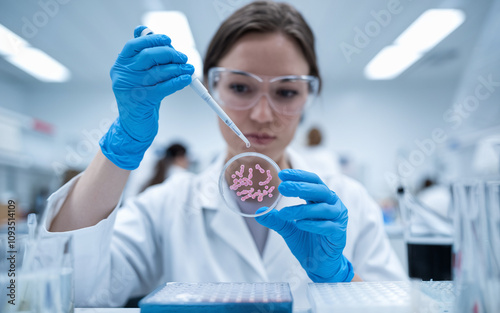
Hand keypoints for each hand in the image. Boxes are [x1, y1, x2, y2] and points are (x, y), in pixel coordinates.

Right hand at [100, 26, 193, 169]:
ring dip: (177, 69)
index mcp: (121, 65)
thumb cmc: (140, 97)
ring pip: (157, 72)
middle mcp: (122, 75)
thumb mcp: (139, 74)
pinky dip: (177, 82)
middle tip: (183, 58)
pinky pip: (163, 87)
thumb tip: (143, 30)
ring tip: (189, 69)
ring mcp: (130, 88)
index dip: (152, 39)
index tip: (168, 41)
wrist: (133, 126)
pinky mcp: (141, 101)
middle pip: (147, 56)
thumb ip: (142, 54)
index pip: (134, 45)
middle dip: (169, 54)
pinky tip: (185, 79)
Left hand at [256, 169, 353, 281]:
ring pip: (322, 208)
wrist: (319, 264)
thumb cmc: (307, 241)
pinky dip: (312, 224)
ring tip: (284, 213)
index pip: (312, 181)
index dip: (299, 176)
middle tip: (282, 188)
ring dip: (302, 209)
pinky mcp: (339, 233)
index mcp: (321, 198)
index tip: (282, 175)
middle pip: (319, 190)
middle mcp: (332, 204)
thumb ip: (276, 219)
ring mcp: (337, 218)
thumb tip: (259, 212)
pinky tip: (299, 224)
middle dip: (300, 187)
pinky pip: (327, 226)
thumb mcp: (288, 228)